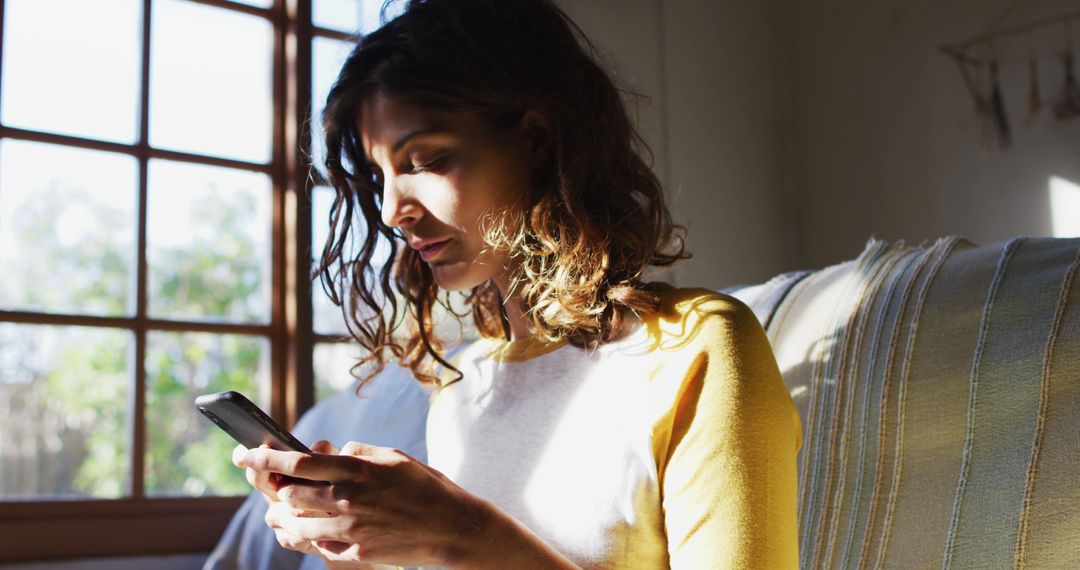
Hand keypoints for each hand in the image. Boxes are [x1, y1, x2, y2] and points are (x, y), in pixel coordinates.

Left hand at [234, 440, 494, 567]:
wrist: (454, 529)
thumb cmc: (425, 487)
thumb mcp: (393, 457)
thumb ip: (355, 452)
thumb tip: (322, 451)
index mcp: (357, 471)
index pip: (297, 463)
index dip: (264, 458)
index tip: (243, 453)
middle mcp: (349, 501)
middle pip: (289, 496)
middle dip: (270, 489)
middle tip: (265, 482)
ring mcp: (351, 531)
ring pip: (295, 526)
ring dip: (282, 516)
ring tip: (279, 510)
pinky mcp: (356, 555)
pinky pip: (317, 547)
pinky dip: (306, 538)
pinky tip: (307, 530)